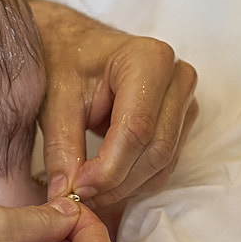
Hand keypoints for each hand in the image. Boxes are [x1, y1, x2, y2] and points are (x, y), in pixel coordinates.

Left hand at [32, 0, 198, 210]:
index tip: (77, 189)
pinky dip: (137, 179)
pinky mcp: (183, 118)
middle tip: (78, 195)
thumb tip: (65, 196)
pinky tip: (107, 180)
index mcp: (148, 60)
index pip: (137, 129)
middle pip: (156, 149)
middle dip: (117, 182)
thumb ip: (61, 149)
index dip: (108, 169)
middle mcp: (177, 76)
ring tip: (88, 189)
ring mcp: (185, 98)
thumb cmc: (65, 63)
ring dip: (127, 185)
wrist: (76, 45)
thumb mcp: (55, 101)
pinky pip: (167, 162)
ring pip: (164, 161)